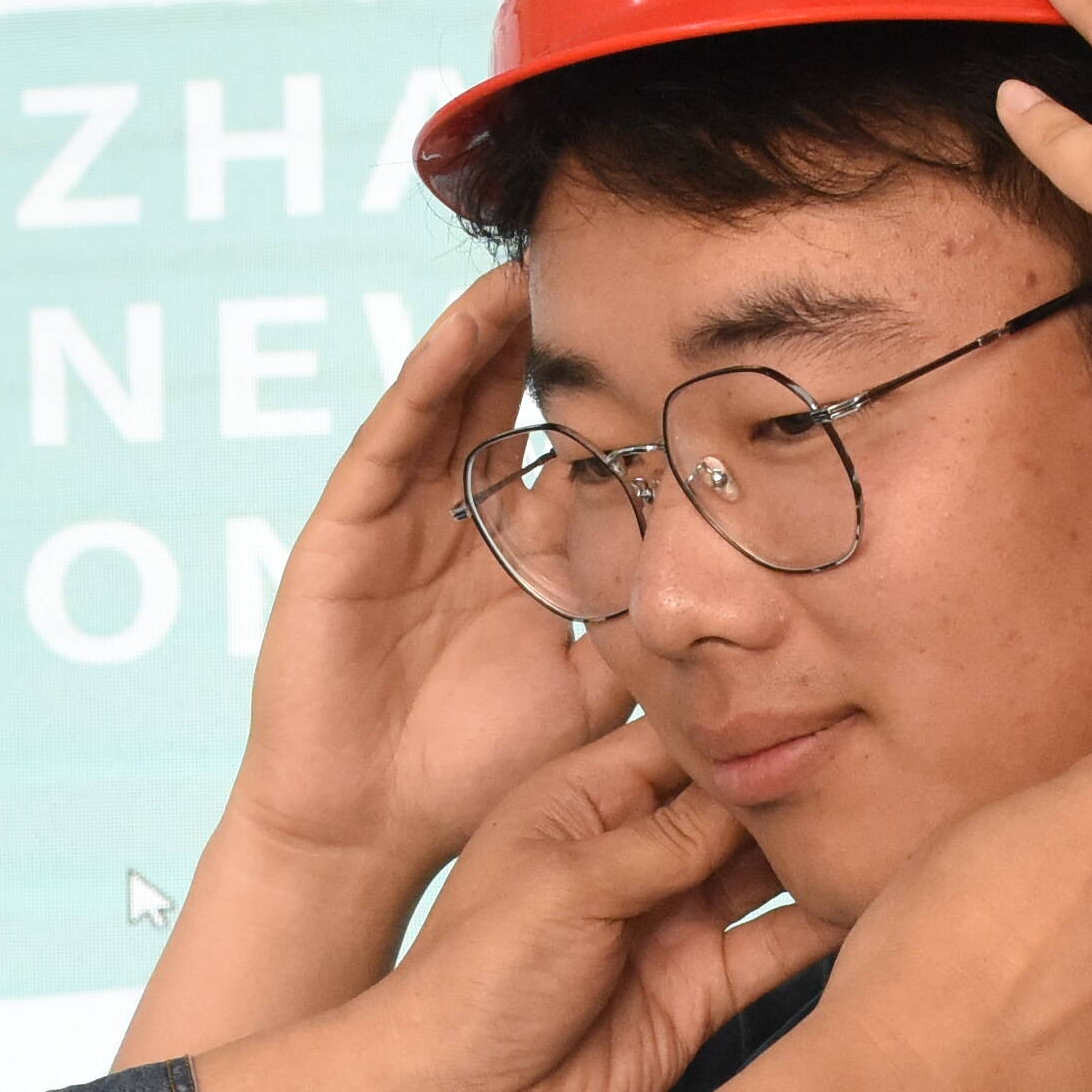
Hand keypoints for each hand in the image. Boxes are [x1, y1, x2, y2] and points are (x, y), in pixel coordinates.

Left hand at [190, 719, 832, 1091]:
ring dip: (823, 846)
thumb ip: (666, 837)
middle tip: (887, 742)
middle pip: (736, 800)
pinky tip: (887, 889)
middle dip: (799, 777)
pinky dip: (829, 923)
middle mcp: (636, 851)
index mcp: (583, 799)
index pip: (681, 740)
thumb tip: (755, 783)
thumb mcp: (568, 885)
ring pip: (769, 869)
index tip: (824, 684)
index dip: (745, 718)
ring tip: (903, 806)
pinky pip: (779, 946)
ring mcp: (673, 920)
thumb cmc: (474, 981)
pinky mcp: (702, 989)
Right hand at [214, 268, 634, 897]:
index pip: (588, 460)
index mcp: (531, 561)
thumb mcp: (588, 698)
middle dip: (567, 346)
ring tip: (546, 263)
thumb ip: (643, 640)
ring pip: (463, 400)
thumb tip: (737, 606)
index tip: (691, 345)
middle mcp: (472, 524)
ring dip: (500, 331)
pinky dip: (433, 372)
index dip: (633, 406)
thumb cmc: (474, 778)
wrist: (367, 828)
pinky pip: (397, 430)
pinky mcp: (355, 522)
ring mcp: (410, 517)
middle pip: (524, 409)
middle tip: (623, 270)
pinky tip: (473, 323)